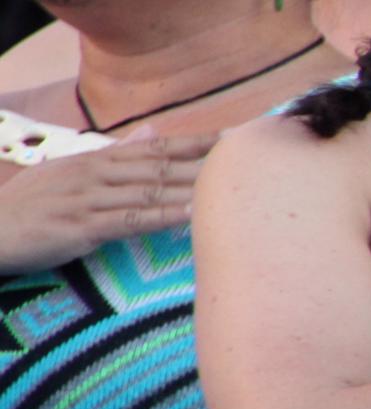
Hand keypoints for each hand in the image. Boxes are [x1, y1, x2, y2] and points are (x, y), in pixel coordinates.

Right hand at [0, 127, 218, 274]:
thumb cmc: (37, 204)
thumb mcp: (75, 171)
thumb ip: (116, 154)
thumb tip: (152, 132)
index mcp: (98, 159)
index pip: (155, 147)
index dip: (195, 143)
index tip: (233, 140)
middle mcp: (97, 174)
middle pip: (160, 168)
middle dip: (204, 165)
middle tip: (247, 163)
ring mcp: (90, 199)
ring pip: (151, 192)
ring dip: (191, 190)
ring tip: (231, 190)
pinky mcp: (82, 227)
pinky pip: (131, 221)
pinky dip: (163, 218)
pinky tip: (191, 218)